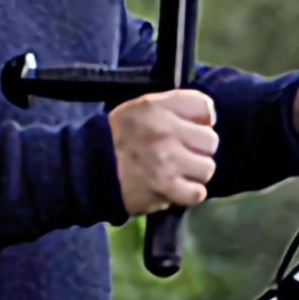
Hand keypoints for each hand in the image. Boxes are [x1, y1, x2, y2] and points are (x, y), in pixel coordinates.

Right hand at [110, 89, 217, 214]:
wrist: (87, 168)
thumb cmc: (120, 137)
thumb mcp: (140, 108)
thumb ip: (173, 106)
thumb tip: (209, 116)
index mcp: (156, 107)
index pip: (205, 107)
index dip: (202, 118)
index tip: (192, 126)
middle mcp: (163, 131)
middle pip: (211, 140)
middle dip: (198, 148)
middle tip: (181, 152)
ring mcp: (166, 161)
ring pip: (207, 168)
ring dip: (194, 172)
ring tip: (177, 171)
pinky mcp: (164, 188)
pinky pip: (197, 193)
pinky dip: (189, 193)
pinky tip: (177, 188)